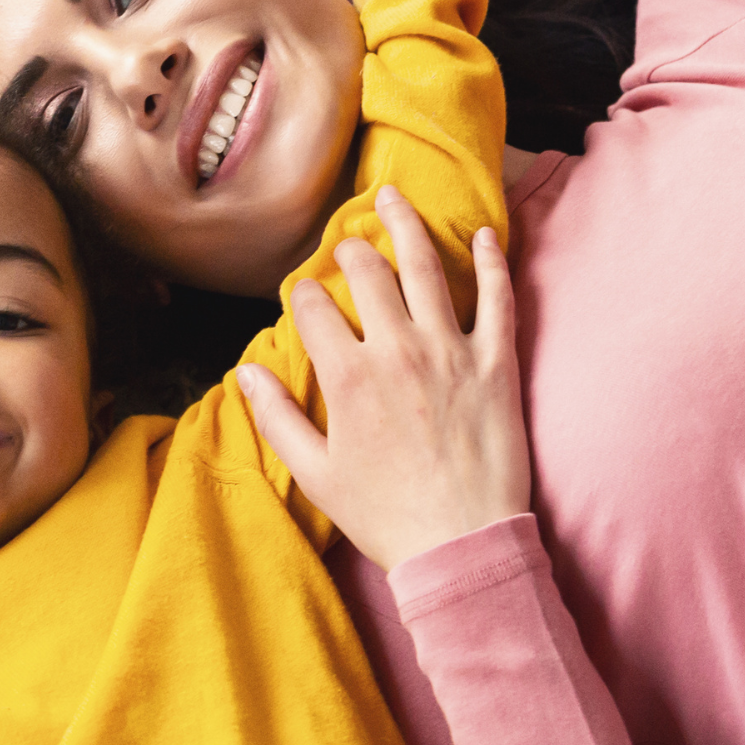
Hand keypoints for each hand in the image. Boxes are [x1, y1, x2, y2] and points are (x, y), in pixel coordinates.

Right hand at [237, 188, 530, 570]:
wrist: (461, 545)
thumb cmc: (384, 516)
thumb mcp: (314, 473)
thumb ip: (276, 417)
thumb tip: (246, 374)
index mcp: (348, 377)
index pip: (315, 308)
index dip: (304, 293)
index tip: (305, 293)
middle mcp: (397, 351)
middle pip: (369, 274)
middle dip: (351, 248)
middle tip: (348, 240)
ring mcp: (451, 353)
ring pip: (427, 269)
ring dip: (407, 226)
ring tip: (395, 199)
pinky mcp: (496, 364)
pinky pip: (498, 299)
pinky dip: (492, 262)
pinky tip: (485, 235)